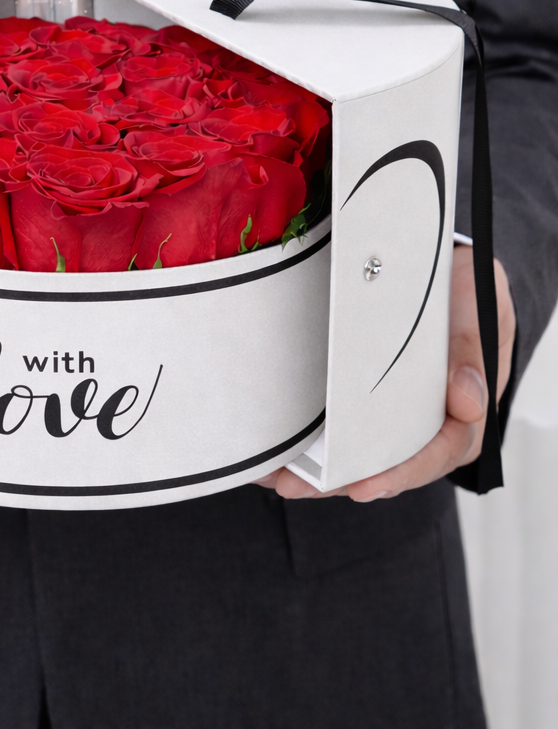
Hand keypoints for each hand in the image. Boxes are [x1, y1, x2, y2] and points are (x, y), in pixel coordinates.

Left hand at [256, 245, 515, 501]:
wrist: (445, 265)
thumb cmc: (464, 292)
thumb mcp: (477, 310)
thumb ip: (470, 353)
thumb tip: (468, 402)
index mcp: (464, 412)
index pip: (436, 453)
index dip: (399, 472)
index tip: (363, 485)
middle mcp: (427, 422)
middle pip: (386, 464)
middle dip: (340, 480)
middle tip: (298, 485)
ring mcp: (393, 414)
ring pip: (356, 453)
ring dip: (315, 468)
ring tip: (275, 475)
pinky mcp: (362, 398)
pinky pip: (336, 426)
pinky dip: (306, 440)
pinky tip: (274, 450)